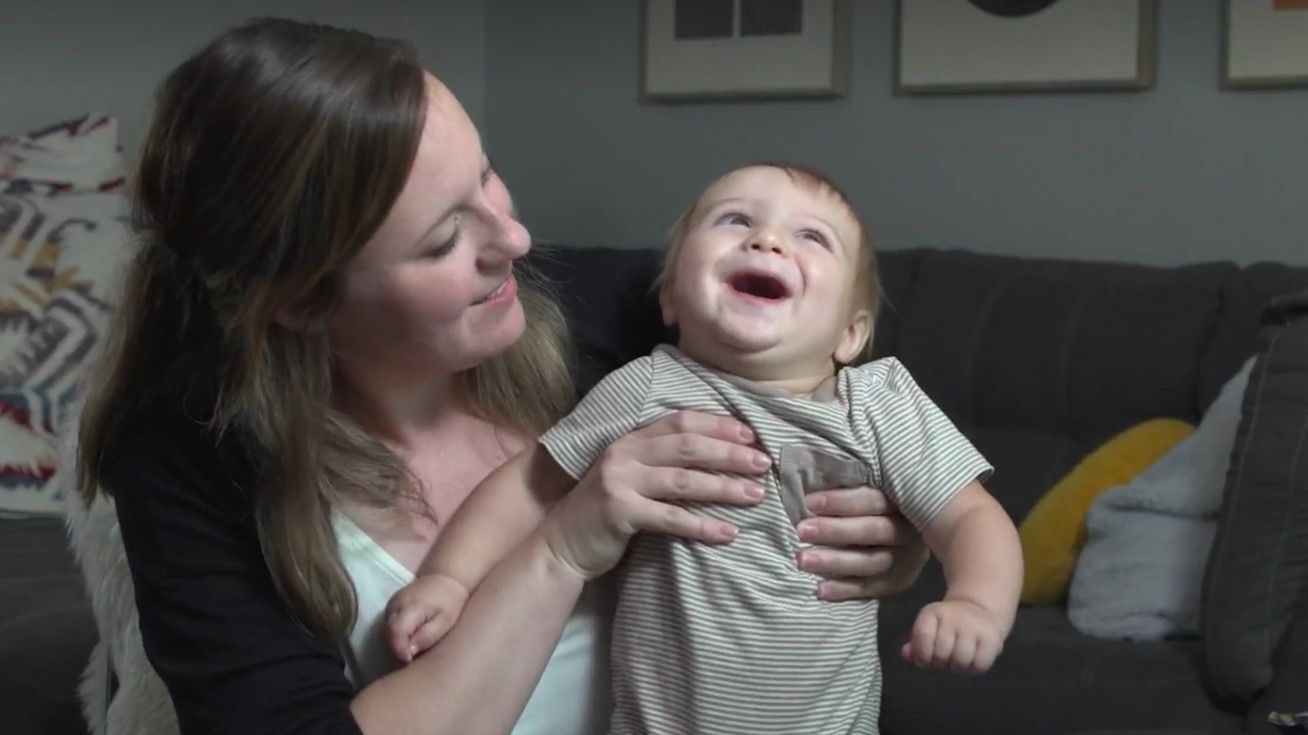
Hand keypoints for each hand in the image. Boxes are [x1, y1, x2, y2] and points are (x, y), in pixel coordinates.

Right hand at [383, 574, 470, 663]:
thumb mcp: (445, 621)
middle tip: (411, 660)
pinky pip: (386, 626)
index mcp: (411, 606)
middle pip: (386, 633)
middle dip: (395, 650)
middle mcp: (396, 604)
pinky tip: (405, 643)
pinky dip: (392, 637)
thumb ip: (427, 636)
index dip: (399, 649)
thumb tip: (409, 651)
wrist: (445, 578)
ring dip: (393, 645)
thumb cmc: (449, 602)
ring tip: (409, 653)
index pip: (395, 631)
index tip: (409, 661)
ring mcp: (391, 604)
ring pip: (383, 631)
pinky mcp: (390, 606)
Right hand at [538, 410, 767, 579]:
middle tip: (763, 464)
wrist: (562, 544)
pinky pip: (671, 518)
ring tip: (756, 496)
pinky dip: (703, 526)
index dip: (718, 425)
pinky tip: (729, 533)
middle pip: (688, 447)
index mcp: (631, 439)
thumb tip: (720, 457)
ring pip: (684, 481)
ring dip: (725, 488)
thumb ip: (662, 462)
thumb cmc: (607, 510)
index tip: (751, 435)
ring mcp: (620, 481)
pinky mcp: (619, 512)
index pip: (680, 421)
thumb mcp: (631, 475)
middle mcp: (624, 454)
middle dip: (730, 454)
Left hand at [795, 486, 928, 600]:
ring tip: (802, 559)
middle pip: (874, 531)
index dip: (842, 501)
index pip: (875, 500)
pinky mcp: (901, 579)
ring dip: (835, 562)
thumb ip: (850, 478)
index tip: (810, 502)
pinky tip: (820, 590)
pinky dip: (846, 590)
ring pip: (874, 562)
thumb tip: (812, 467)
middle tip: (801, 530)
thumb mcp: (872, 480)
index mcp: (907, 497)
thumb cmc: (876, 493)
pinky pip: (874, 588)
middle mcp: (912, 529)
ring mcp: (909, 557)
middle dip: (835, 531)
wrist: (906, 522)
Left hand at [901, 598, 1004, 674]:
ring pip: (960, 661)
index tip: (925, 659)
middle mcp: (953, 616)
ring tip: (957, 659)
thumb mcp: (929, 629)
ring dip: (957, 667)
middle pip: (940, 654)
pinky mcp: (992, 637)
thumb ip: (916, 644)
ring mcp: (973, 625)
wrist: (979, 609)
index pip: (922, 636)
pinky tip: (972, 660)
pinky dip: (973, 669)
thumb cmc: (947, 626)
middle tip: (945, 657)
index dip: (921, 655)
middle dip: (940, 662)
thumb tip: (906, 655)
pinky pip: (979, 665)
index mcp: (933, 612)